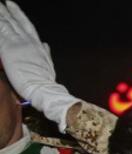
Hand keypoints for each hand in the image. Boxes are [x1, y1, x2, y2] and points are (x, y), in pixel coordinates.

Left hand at [0, 2, 77, 128]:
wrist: (43, 88)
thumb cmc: (45, 81)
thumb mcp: (48, 64)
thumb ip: (45, 52)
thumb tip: (45, 44)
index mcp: (38, 45)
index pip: (27, 26)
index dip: (19, 15)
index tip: (12, 7)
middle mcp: (29, 42)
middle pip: (16, 22)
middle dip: (8, 11)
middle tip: (3, 3)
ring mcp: (19, 44)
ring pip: (7, 25)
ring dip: (1, 15)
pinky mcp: (9, 50)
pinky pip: (1, 33)